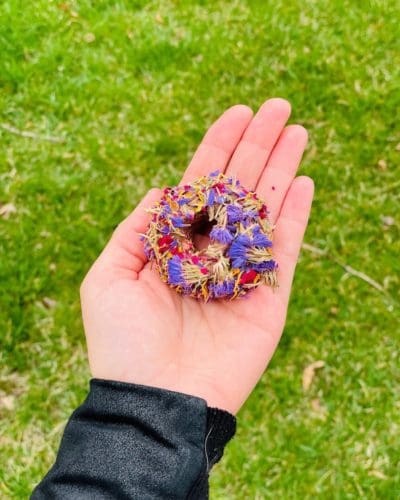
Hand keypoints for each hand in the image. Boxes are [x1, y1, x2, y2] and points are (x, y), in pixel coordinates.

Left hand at [80, 98, 313, 413]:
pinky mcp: (268, 298)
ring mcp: (241, 273)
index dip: (218, 147)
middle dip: (256, 147)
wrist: (156, 399)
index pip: (201, 185)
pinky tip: (302, 181)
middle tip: (278, 107)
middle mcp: (209, 252)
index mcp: (174, 244)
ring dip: (281, 170)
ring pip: (265, 210)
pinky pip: (285, 250)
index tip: (238, 113)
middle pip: (238, 189)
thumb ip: (137, 229)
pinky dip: (295, 217)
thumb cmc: (123, 341)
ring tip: (297, 131)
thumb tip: (164, 189)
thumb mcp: (109, 276)